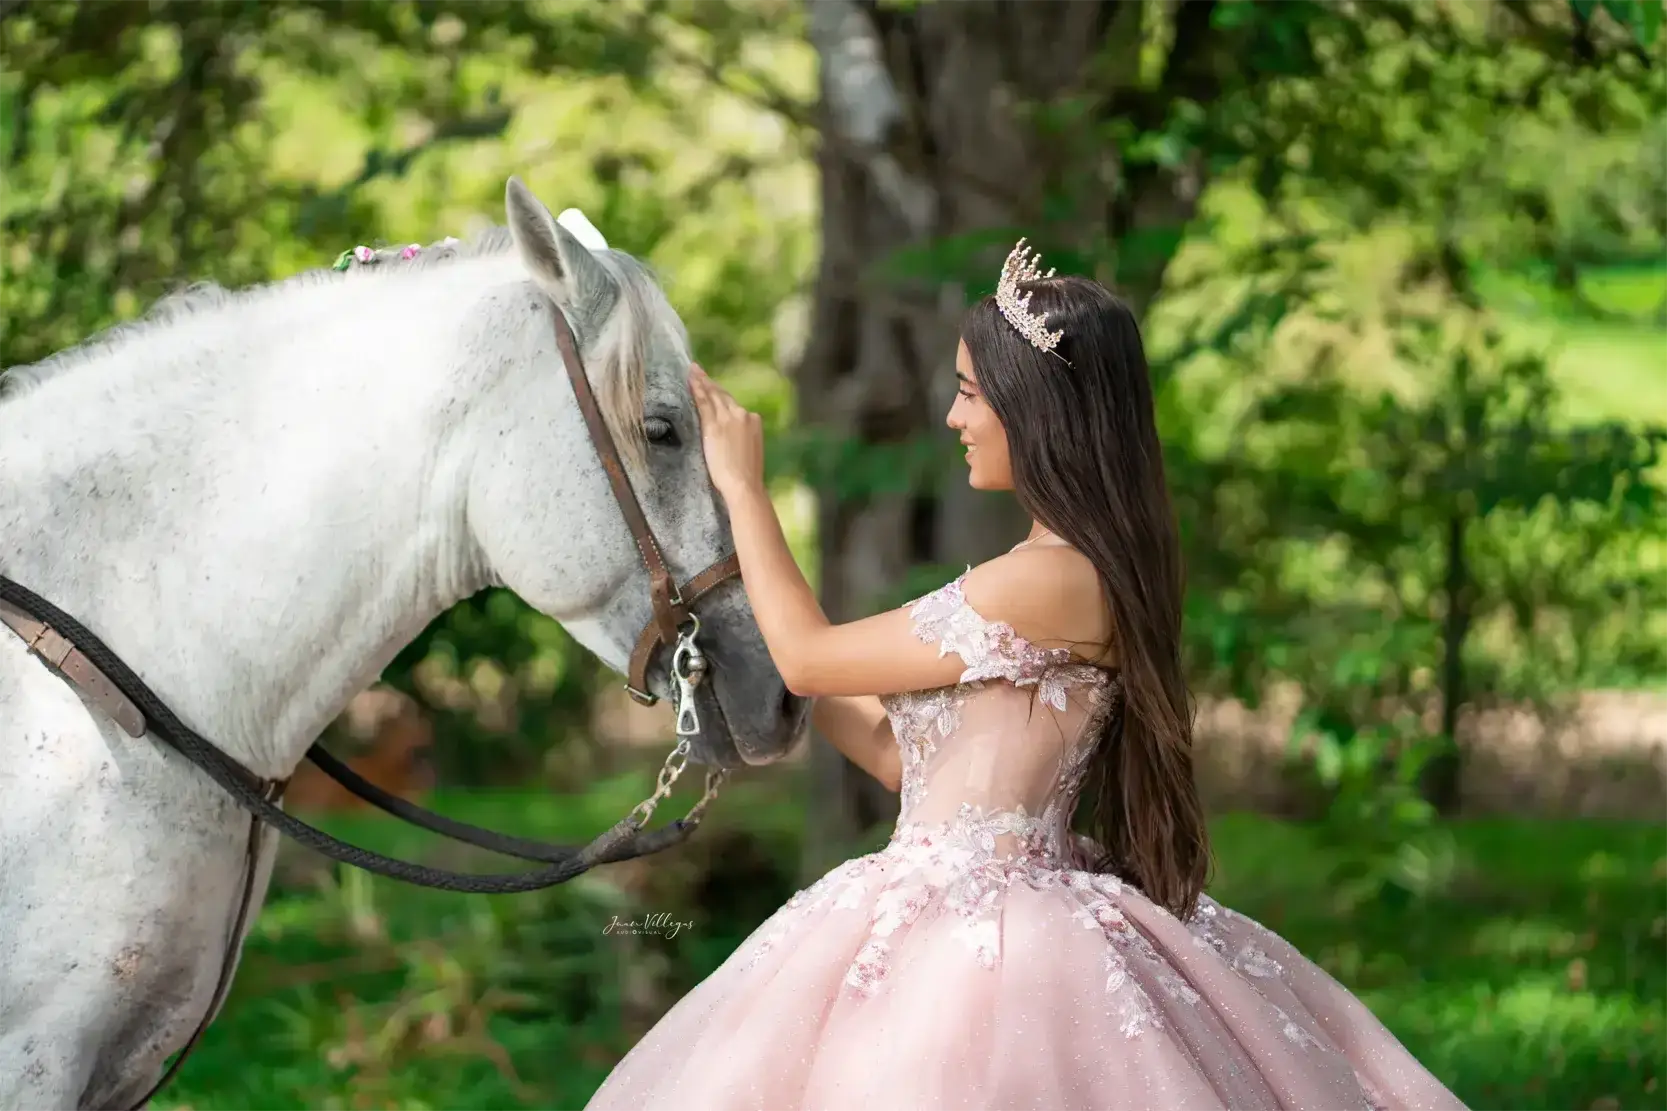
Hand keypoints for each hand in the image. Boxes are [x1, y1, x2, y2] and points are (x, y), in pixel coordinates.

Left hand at [688, 363, 764, 498]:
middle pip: (722, 395)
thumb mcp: (749, 452)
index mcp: (753, 421)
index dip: (721, 394)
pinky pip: (704, 401)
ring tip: (692, 371)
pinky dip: (697, 388)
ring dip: (702, 381)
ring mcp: (729, 418)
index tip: (713, 386)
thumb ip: (741, 440)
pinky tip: (690, 380)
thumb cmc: (747, 477)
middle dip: (710, 383)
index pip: (733, 404)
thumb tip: (732, 439)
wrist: (745, 485)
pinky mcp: (714, 424)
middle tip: (698, 370)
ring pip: (713, 395)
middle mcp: (743, 414)